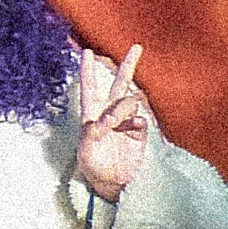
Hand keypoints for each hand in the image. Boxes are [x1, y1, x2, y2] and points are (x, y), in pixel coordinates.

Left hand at [74, 43, 154, 201]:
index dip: (88, 70)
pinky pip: (141, 119)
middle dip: (128, 65)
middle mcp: (110, 113)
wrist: (112, 181)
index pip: (89, 87)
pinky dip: (137, 121)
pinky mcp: (139, 130)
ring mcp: (126, 120)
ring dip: (125, 106)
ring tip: (118, 122)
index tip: (86, 51)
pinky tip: (134, 126)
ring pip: (132, 100)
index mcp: (91, 114)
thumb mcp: (86, 150)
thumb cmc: (92, 165)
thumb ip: (95, 131)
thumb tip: (110, 118)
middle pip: (119, 84)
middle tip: (136, 47)